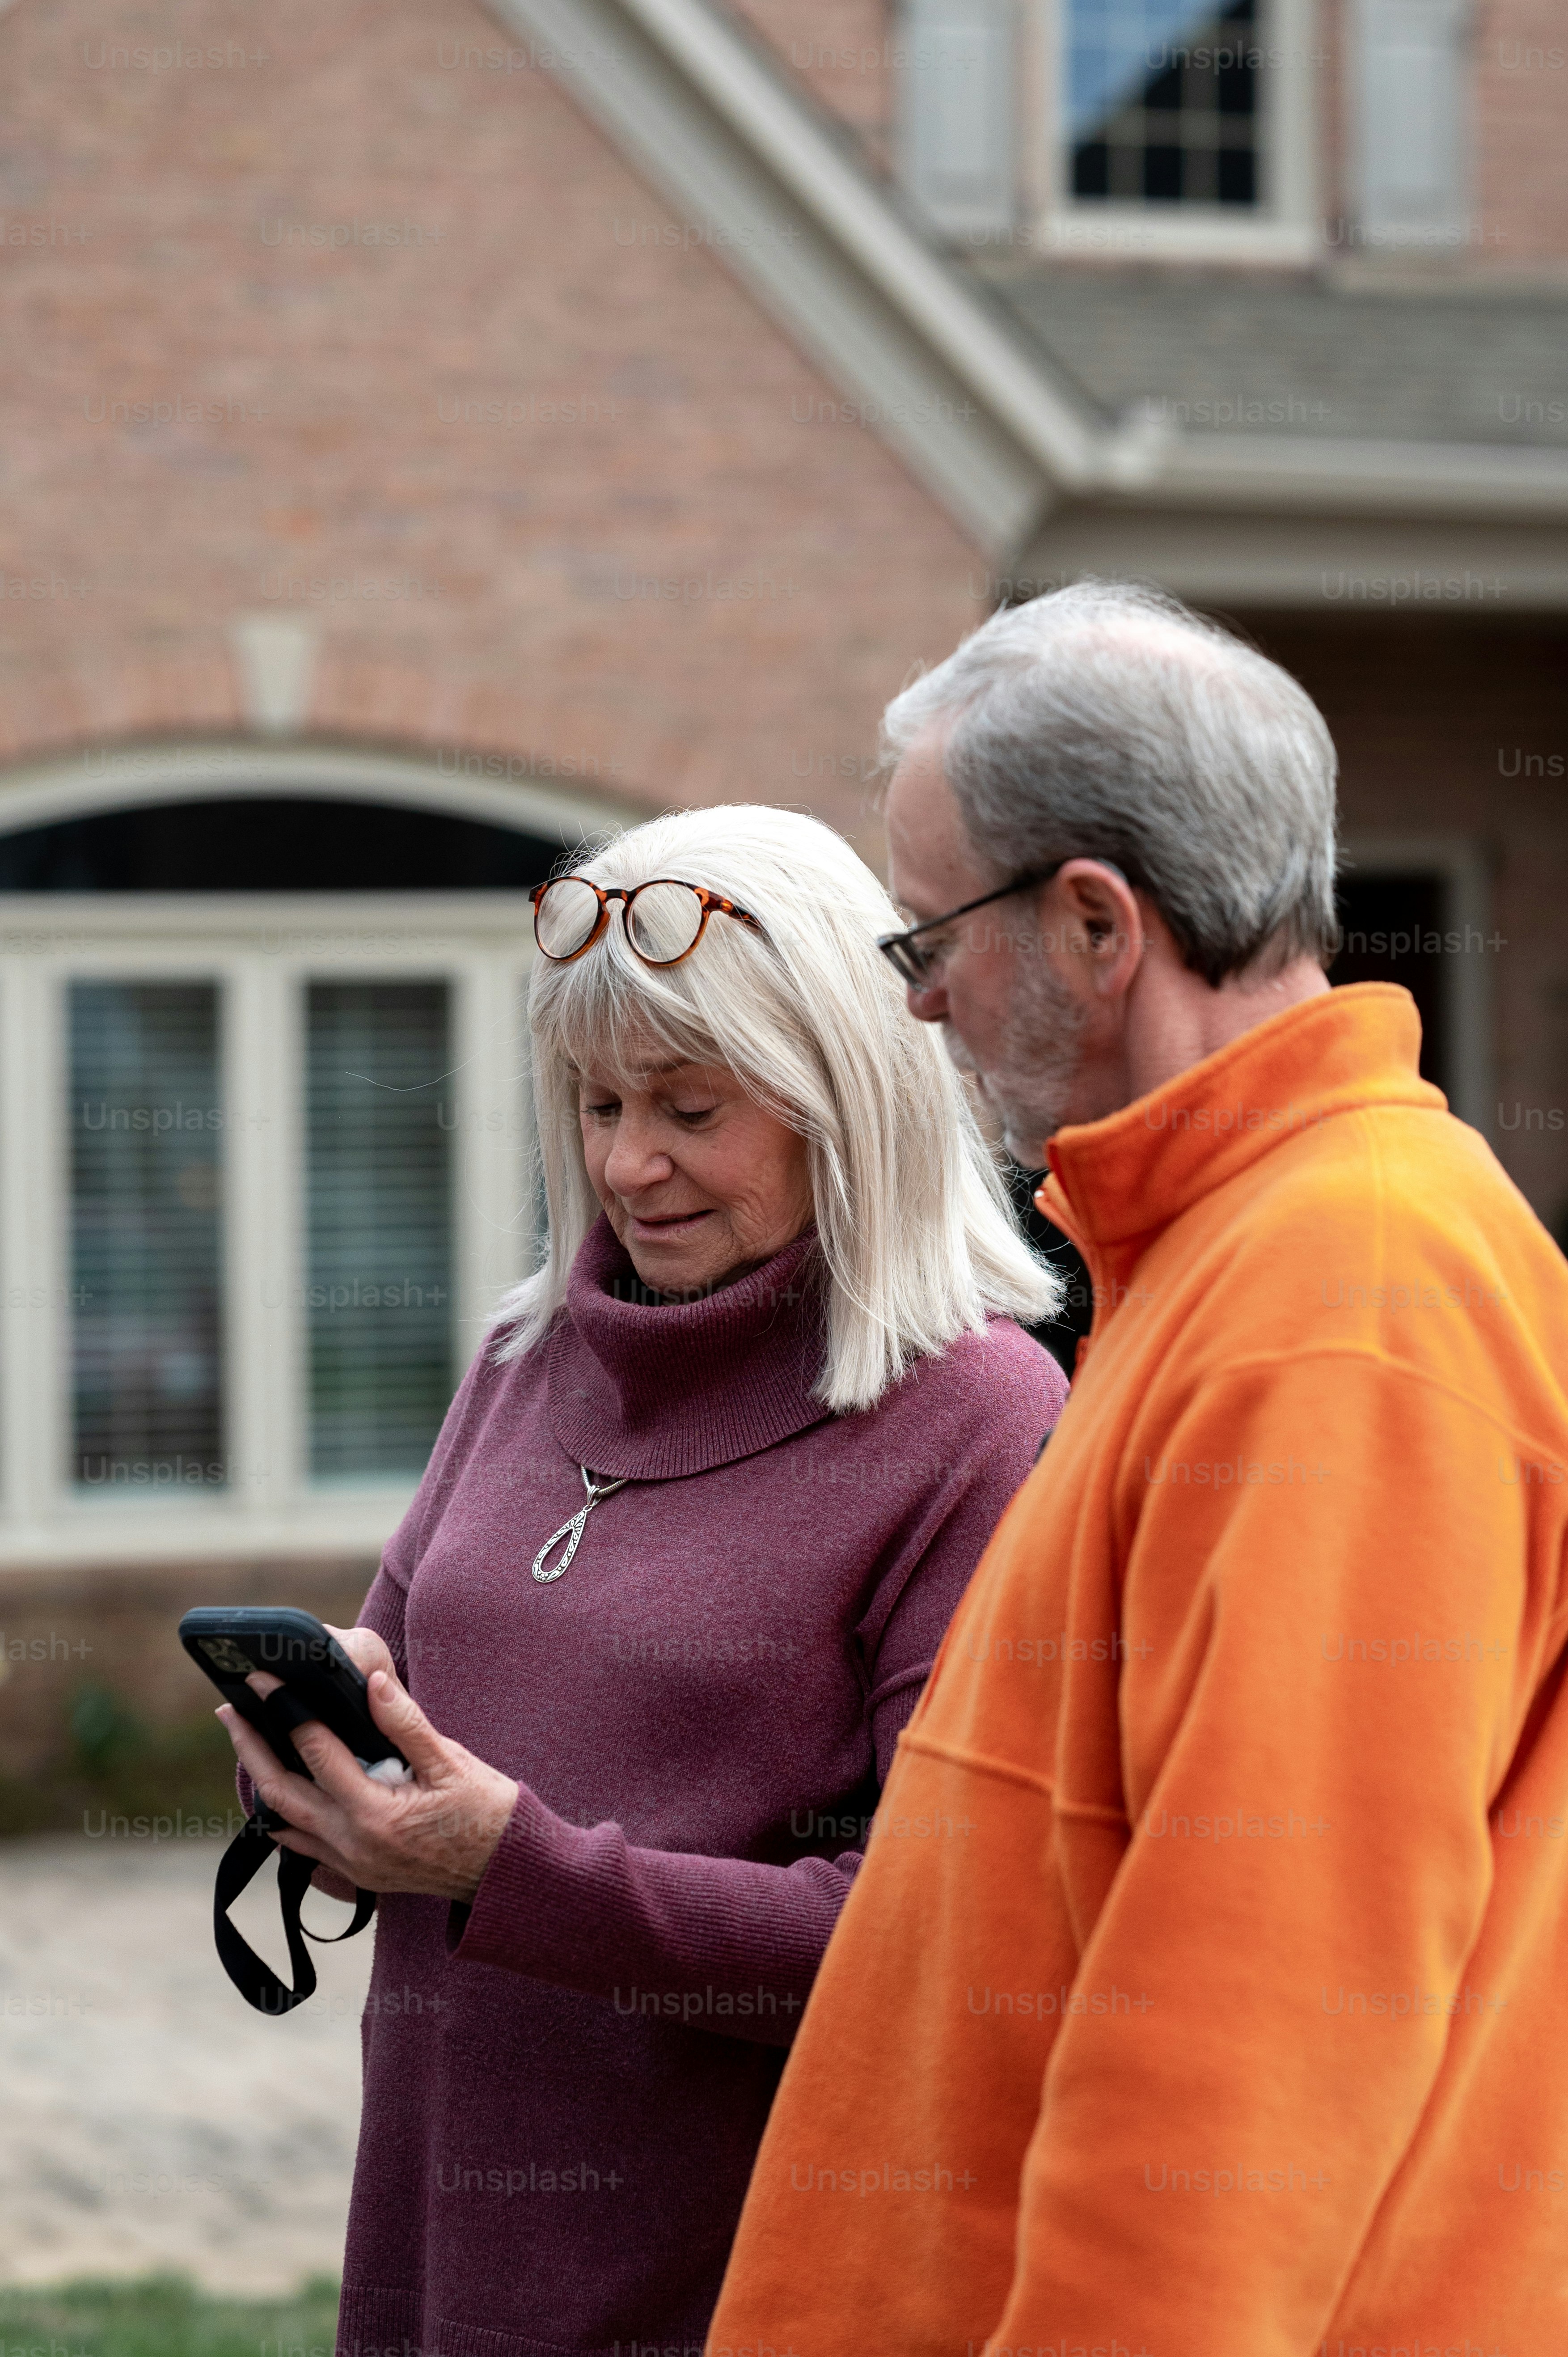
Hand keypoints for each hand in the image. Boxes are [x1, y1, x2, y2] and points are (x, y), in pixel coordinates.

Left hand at [218, 1644, 517, 1904]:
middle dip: (252, 1748)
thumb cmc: (485, 1812)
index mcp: (376, 1812)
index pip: (316, 1751)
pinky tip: (281, 1791)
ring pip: (284, 1821)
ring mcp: (350, 1865)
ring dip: (263, 1780)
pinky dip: (284, 1816)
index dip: (287, 1710)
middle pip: (281, 1791)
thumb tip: (371, 1684)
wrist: (503, 1872)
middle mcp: (353, 1844)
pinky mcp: (355, 1875)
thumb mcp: (451, 1761)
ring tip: (248, 1742)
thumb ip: (406, 1724)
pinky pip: (303, 1845)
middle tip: (230, 1710)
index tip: (265, 1680)